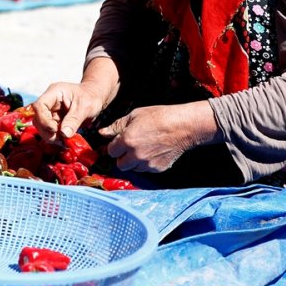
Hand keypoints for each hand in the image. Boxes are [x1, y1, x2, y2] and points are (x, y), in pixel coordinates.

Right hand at [31, 81, 107, 142]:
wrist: (95, 97)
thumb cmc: (91, 97)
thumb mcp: (85, 107)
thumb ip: (74, 120)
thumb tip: (64, 134)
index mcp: (54, 93)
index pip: (40, 106)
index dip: (43, 119)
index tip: (54, 129)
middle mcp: (50, 102)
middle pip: (38, 117)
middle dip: (46, 131)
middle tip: (58, 139)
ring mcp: (51, 111)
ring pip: (42, 126)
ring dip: (50, 136)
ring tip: (63, 141)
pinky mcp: (55, 120)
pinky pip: (50, 131)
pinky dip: (55, 137)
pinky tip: (64, 141)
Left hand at [98, 101, 218, 172]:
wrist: (183, 126)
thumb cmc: (159, 117)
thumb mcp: (134, 116)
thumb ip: (116, 126)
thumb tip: (102, 133)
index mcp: (127, 141)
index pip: (111, 151)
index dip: (114, 146)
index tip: (119, 142)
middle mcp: (135, 155)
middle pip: (120, 165)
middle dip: (122, 157)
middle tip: (129, 148)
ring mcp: (147, 164)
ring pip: (133, 169)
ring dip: (133, 162)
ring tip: (142, 149)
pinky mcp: (158, 169)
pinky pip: (146, 170)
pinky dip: (145, 164)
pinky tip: (152, 152)